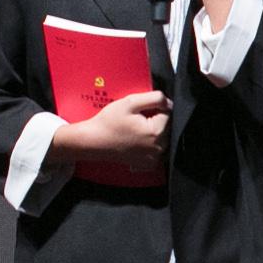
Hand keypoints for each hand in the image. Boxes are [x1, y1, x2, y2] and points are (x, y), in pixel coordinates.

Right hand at [50, 89, 168, 167]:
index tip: (140, 110)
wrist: (93, 142)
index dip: (156, 107)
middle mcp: (159, 148)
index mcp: (156, 132)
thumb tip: (169, 102)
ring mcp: (154, 158)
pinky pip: (158, 150)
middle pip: (168, 126)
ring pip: (164, 138)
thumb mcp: (130, 102)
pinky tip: (137, 140)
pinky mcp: (148, 164)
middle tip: (137, 119)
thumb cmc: (109, 122)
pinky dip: (151, 144)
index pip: (169, 113)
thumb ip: (154, 98)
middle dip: (157, 119)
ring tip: (136, 129)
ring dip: (155, 131)